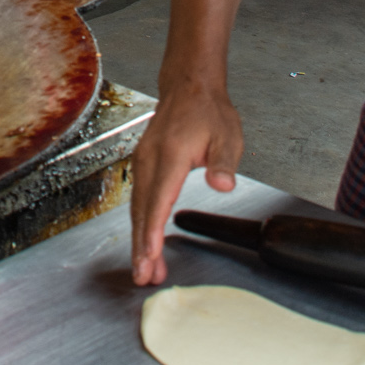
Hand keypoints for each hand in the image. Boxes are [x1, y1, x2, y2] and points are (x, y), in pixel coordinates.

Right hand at [128, 85, 243, 285]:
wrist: (189, 88)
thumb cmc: (208, 112)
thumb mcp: (227, 135)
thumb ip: (224, 162)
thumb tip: (223, 184)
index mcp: (170, 154)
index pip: (159, 198)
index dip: (153, 230)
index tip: (150, 254)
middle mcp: (150, 159)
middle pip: (142, 210)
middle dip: (141, 246)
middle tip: (144, 276)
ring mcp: (142, 162)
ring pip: (137, 208)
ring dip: (140, 239)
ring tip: (146, 269)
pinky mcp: (142, 165)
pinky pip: (138, 200)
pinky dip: (141, 224)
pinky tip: (146, 241)